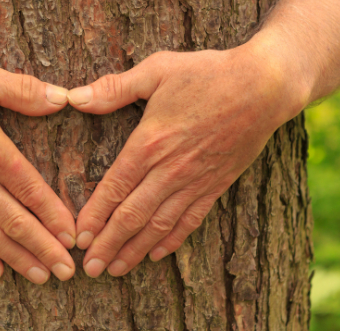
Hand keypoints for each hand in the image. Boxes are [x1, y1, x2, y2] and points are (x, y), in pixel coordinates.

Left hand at [67, 46, 305, 276]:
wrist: (264, 86)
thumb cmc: (208, 73)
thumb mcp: (157, 70)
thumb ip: (114, 88)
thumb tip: (75, 98)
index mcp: (150, 142)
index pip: (114, 187)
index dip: (95, 215)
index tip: (78, 237)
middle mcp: (170, 169)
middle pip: (133, 216)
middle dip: (108, 244)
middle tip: (88, 268)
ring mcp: (195, 181)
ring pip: (159, 225)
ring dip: (135, 250)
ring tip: (115, 270)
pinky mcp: (216, 185)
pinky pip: (191, 220)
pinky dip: (172, 240)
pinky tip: (156, 255)